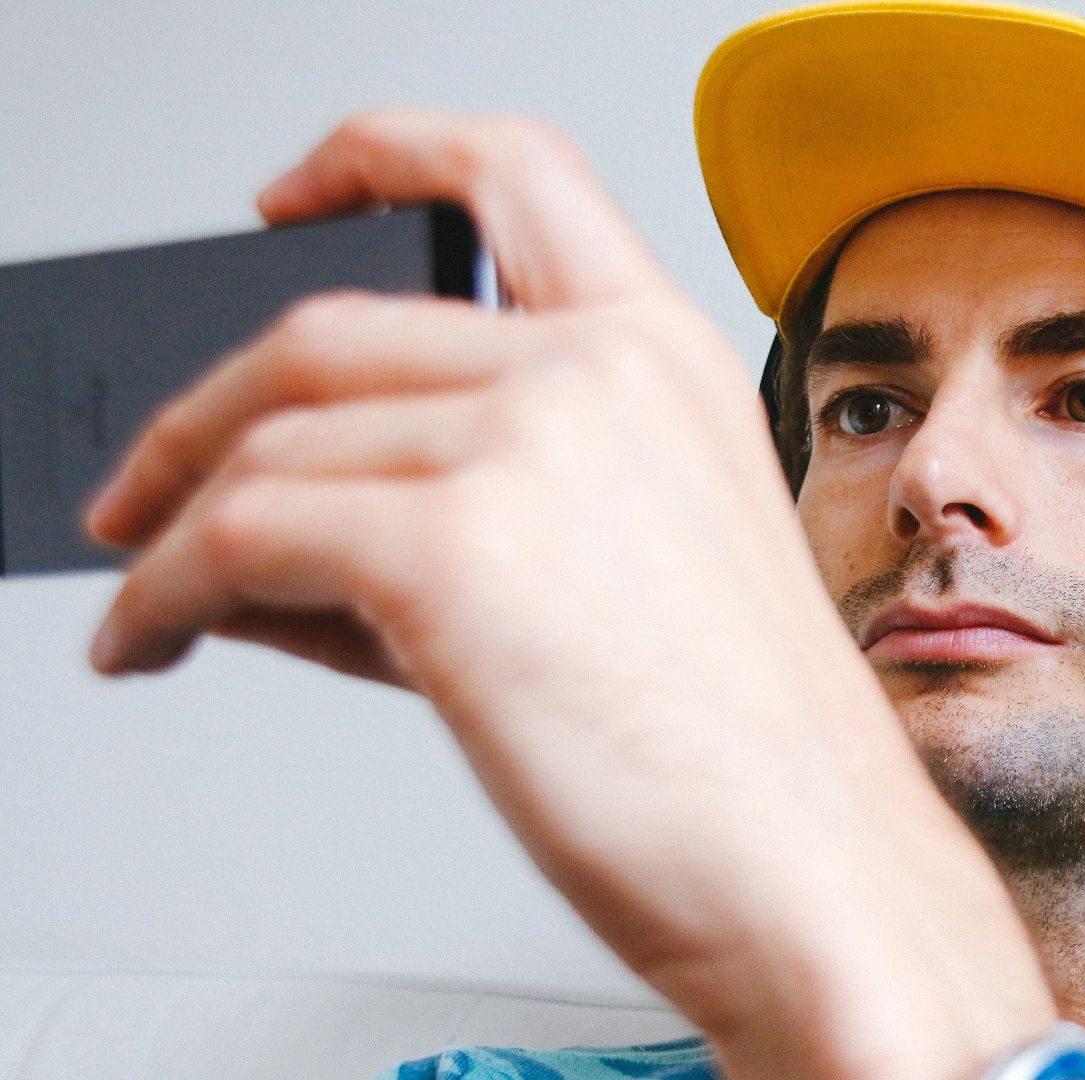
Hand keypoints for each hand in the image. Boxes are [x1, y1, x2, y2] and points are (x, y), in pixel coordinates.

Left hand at [83, 110, 1055, 1079]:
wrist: (811, 869)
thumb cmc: (752, 753)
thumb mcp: (631, 575)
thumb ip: (470, 506)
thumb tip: (278, 518)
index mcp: (666, 358)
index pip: (509, 171)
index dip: (377, 155)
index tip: (293, 201)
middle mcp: (601, 371)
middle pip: (330, 327)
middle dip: (205, 412)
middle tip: (148, 488)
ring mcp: (530, 443)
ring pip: (274, 441)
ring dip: (178, 522)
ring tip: (160, 599)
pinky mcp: (450, 545)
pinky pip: (240, 537)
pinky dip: (166, 588)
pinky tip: (159, 634)